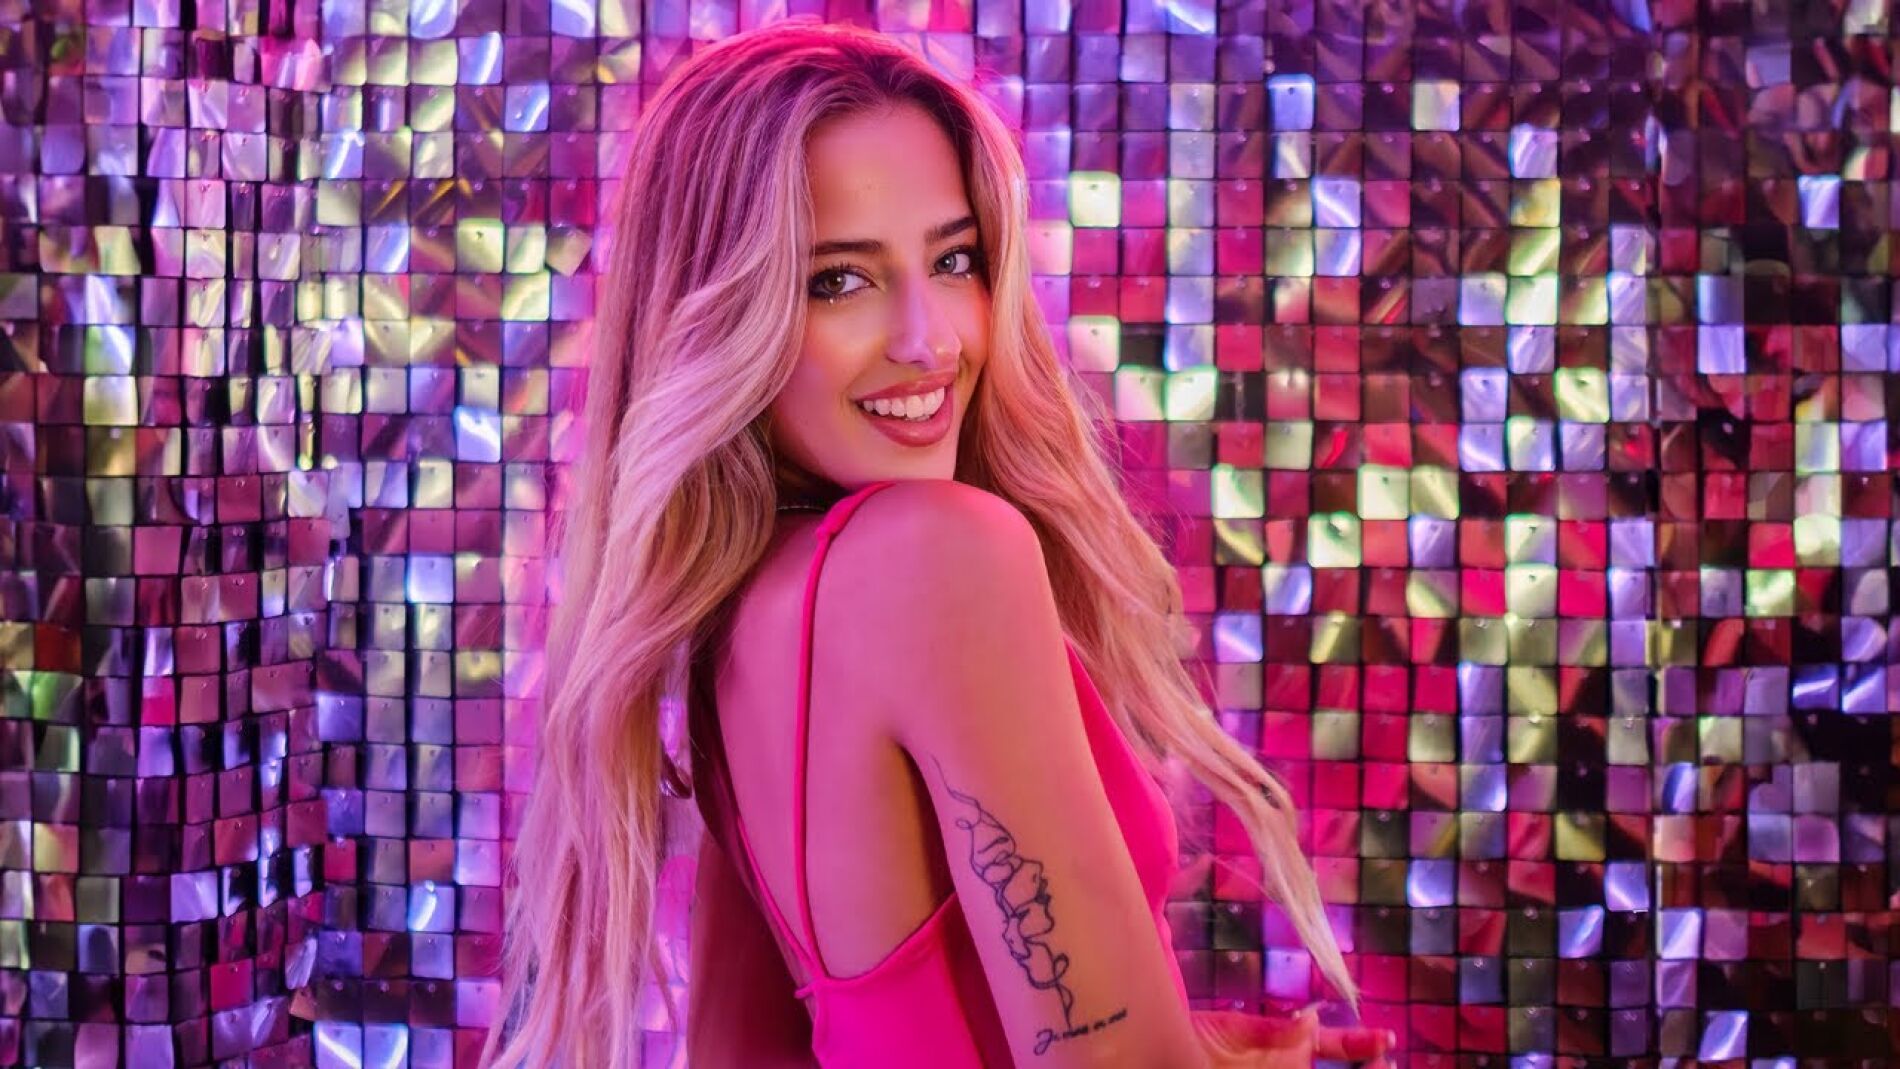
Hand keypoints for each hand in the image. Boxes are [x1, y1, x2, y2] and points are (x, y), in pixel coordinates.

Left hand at [1190, 1007, 1395, 1067]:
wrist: (1169, 1051)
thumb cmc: (1194, 1038)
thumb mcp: (1234, 1031)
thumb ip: (1273, 1030)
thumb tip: (1311, 1019)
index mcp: (1288, 1046)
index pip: (1334, 1044)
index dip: (1360, 1043)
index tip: (1384, 1040)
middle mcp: (1291, 1065)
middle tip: (1384, 1063)